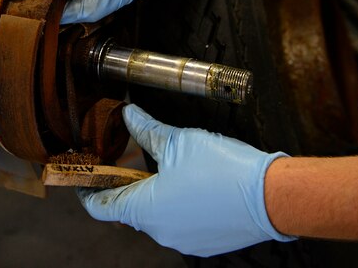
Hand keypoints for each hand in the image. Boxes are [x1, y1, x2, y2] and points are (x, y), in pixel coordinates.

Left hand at [78, 105, 294, 256]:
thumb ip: (146, 129)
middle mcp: (160, 232)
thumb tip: (128, 115)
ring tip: (171, 167)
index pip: (99, 207)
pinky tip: (195, 184)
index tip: (86, 176)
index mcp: (144, 210)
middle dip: (129, 184)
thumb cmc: (223, 169)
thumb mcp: (177, 141)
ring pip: (158, 215)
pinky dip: (180, 205)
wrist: (272, 196)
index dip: (88, 189)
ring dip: (157, 194)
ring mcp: (184, 240)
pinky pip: (182, 223)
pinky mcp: (205, 243)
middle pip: (130, 209)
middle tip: (132, 159)